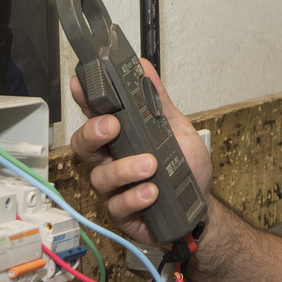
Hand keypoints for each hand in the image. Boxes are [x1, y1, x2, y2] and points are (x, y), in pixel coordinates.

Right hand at [69, 57, 212, 245]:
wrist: (199, 208)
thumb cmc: (185, 169)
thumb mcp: (177, 130)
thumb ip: (158, 102)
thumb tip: (144, 68)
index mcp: (122, 137)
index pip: (95, 114)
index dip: (84, 98)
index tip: (81, 85)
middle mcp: (111, 160)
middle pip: (83, 144)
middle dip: (93, 132)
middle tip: (113, 126)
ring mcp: (114, 187)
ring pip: (100, 177)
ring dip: (124, 168)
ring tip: (150, 165)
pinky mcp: (122, 212)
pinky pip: (118, 205)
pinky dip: (135, 196)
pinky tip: (151, 191)